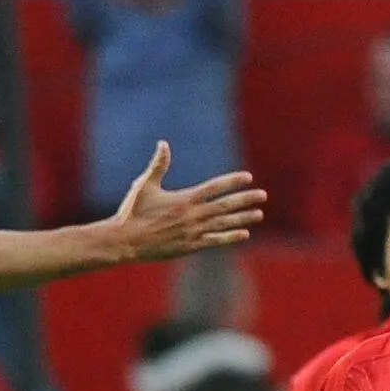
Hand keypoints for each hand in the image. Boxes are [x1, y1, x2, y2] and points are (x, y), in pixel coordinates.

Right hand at [110, 143, 267, 261]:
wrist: (126, 241)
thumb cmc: (132, 211)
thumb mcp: (144, 185)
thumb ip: (158, 165)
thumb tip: (163, 143)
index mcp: (184, 199)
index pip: (214, 187)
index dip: (232, 181)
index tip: (247, 177)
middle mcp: (192, 215)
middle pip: (224, 205)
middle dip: (245, 200)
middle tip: (263, 195)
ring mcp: (192, 232)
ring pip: (223, 223)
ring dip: (243, 218)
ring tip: (259, 214)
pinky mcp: (189, 247)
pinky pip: (214, 241)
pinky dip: (230, 237)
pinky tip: (244, 234)